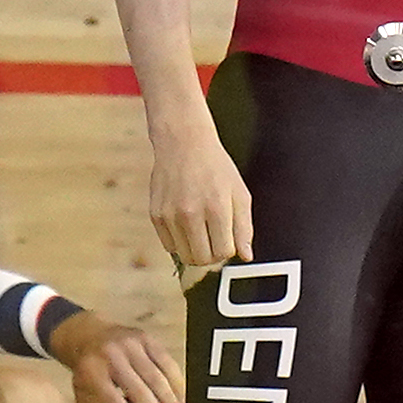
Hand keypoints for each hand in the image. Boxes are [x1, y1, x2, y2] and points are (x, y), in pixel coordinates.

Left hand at [52, 312, 185, 402]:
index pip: (113, 400)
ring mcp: (130, 344)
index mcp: (91, 370)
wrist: (90, 336)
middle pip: (138, 390)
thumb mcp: (84, 395)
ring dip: (171, 402)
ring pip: (156, 377)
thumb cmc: (90, 373)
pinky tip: (180, 400)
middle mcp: (111, 355)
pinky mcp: (146, 339)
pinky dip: (176, 384)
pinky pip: (167, 363)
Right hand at [148, 131, 254, 274]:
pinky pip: (169, 247)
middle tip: (214, 239)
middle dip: (212, 255)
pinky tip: (186, 225)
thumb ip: (244, 228)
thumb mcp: (239, 193)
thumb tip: (246, 255)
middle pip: (203, 259)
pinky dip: (180, 242)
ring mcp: (170, 215)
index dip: (228, 250)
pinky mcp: (156, 215)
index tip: (227, 240)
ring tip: (201, 232)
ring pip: (185, 256)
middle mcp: (191, 213)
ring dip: (195, 250)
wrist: (183, 143)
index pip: (223, 252)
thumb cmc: (214, 167)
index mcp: (216, 208)